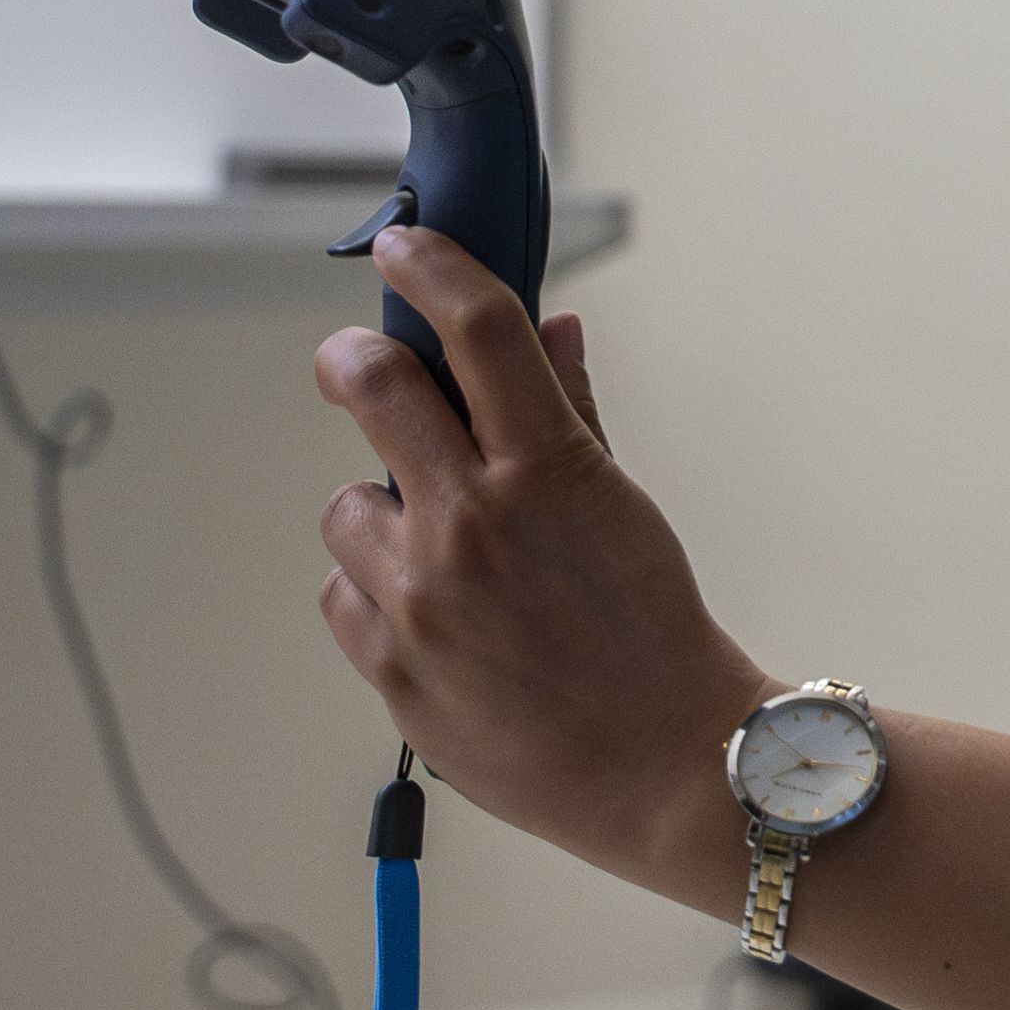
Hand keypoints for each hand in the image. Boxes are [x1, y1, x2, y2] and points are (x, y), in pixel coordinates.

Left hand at [314, 228, 766, 898]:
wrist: (664, 763)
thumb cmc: (659, 635)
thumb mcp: (626, 507)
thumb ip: (575, 415)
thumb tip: (548, 334)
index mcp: (547, 473)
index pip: (479, 328)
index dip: (434, 267)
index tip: (407, 246)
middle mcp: (471, 524)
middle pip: (372, 387)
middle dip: (353, 359)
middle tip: (354, 362)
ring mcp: (420, 598)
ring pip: (347, 507)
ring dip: (382, 510)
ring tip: (440, 550)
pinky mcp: (389, 667)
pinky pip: (344, 596)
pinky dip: (378, 592)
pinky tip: (437, 616)